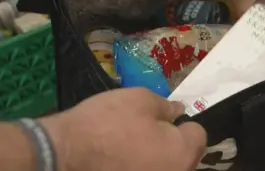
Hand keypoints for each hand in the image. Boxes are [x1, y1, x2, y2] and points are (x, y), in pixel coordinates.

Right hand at [41, 88, 206, 170]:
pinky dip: (140, 167)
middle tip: (146, 130)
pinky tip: (121, 160)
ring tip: (131, 146)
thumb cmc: (107, 122)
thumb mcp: (140, 100)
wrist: (66, 152)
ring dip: (156, 158)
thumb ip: (166, 107)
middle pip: (184, 156)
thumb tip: (179, 112)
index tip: (165, 119)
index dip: (183, 123)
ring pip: (165, 167)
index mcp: (182, 152)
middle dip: (171, 142)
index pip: (198, 135)